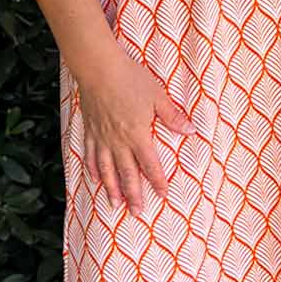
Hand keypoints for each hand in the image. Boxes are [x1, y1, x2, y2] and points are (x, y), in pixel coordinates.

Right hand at [74, 48, 193, 212]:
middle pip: (127, 174)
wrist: (98, 68)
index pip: (150, 164)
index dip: (157, 181)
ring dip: (112, 189)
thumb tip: (191, 130)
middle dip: (134, 195)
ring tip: (115, 204)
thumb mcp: (157, 96)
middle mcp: (119, 141)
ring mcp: (102, 137)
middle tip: (137, 213)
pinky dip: (92, 169)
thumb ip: (173, 116)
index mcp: (138, 134)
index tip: (163, 196)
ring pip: (106, 169)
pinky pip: (90, 154)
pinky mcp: (90, 130)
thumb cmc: (130, 79)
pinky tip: (95, 179)